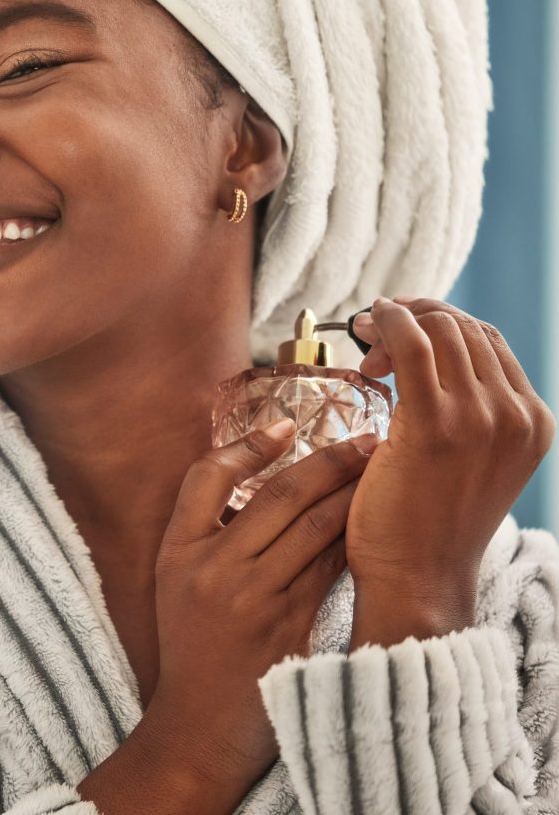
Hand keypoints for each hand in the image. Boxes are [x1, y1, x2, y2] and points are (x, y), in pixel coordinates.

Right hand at [85, 421, 374, 813]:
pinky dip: (352, 541)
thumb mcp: (179, 583)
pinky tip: (372, 524)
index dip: (247, 445)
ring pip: (314, 528)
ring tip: (378, 472)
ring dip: (351, 495)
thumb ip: (210, 536)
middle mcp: (212, 569)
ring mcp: (252, 598)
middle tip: (362, 439)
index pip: (206, 476)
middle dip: (326, 461)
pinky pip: (329, 568)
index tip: (285, 426)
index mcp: (177, 552)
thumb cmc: (192, 649)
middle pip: (277, 494)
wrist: (199, 726)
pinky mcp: (289, 625)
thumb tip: (266, 482)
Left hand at [346, 296, 554, 647]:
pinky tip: (366, 326)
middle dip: (416, 316)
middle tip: (372, 334)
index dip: (440, 324)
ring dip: (398, 319)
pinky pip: (413, 345)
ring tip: (363, 338)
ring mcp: (483, 418)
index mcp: (532, 423)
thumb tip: (421, 364)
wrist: (417, 579)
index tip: (397, 334)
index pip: (489, 342)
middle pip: (467, 328)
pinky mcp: (437, 424)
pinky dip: (388, 323)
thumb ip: (465, 416)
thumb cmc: (424, 526)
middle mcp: (518, 415)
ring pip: (442, 329)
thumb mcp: (466, 463)